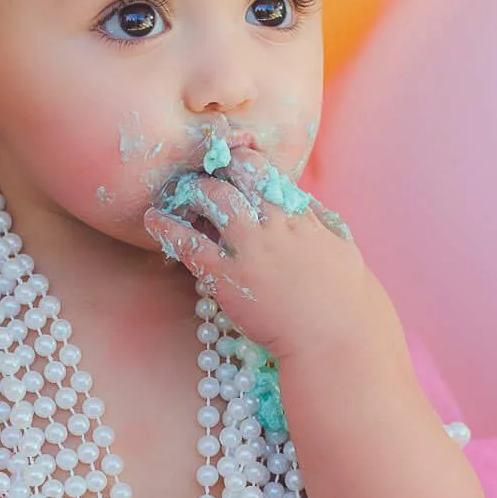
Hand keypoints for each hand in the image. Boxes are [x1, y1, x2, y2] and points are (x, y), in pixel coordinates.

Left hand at [143, 148, 385, 362]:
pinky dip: (168, 229)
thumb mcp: (342, 248)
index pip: (268, 175)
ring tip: (181, 190)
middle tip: (202, 168)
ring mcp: (250, 248)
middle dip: (221, 168)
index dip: (247, 163)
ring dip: (197, 189)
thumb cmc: (343, 299)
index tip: (234, 160)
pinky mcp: (227, 276)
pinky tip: (153, 219)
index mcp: (301, 217)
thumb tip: (306, 202)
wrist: (333, 337)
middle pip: (241, 176)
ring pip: (215, 199)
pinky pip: (190, 245)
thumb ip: (321, 221)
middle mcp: (275, 224)